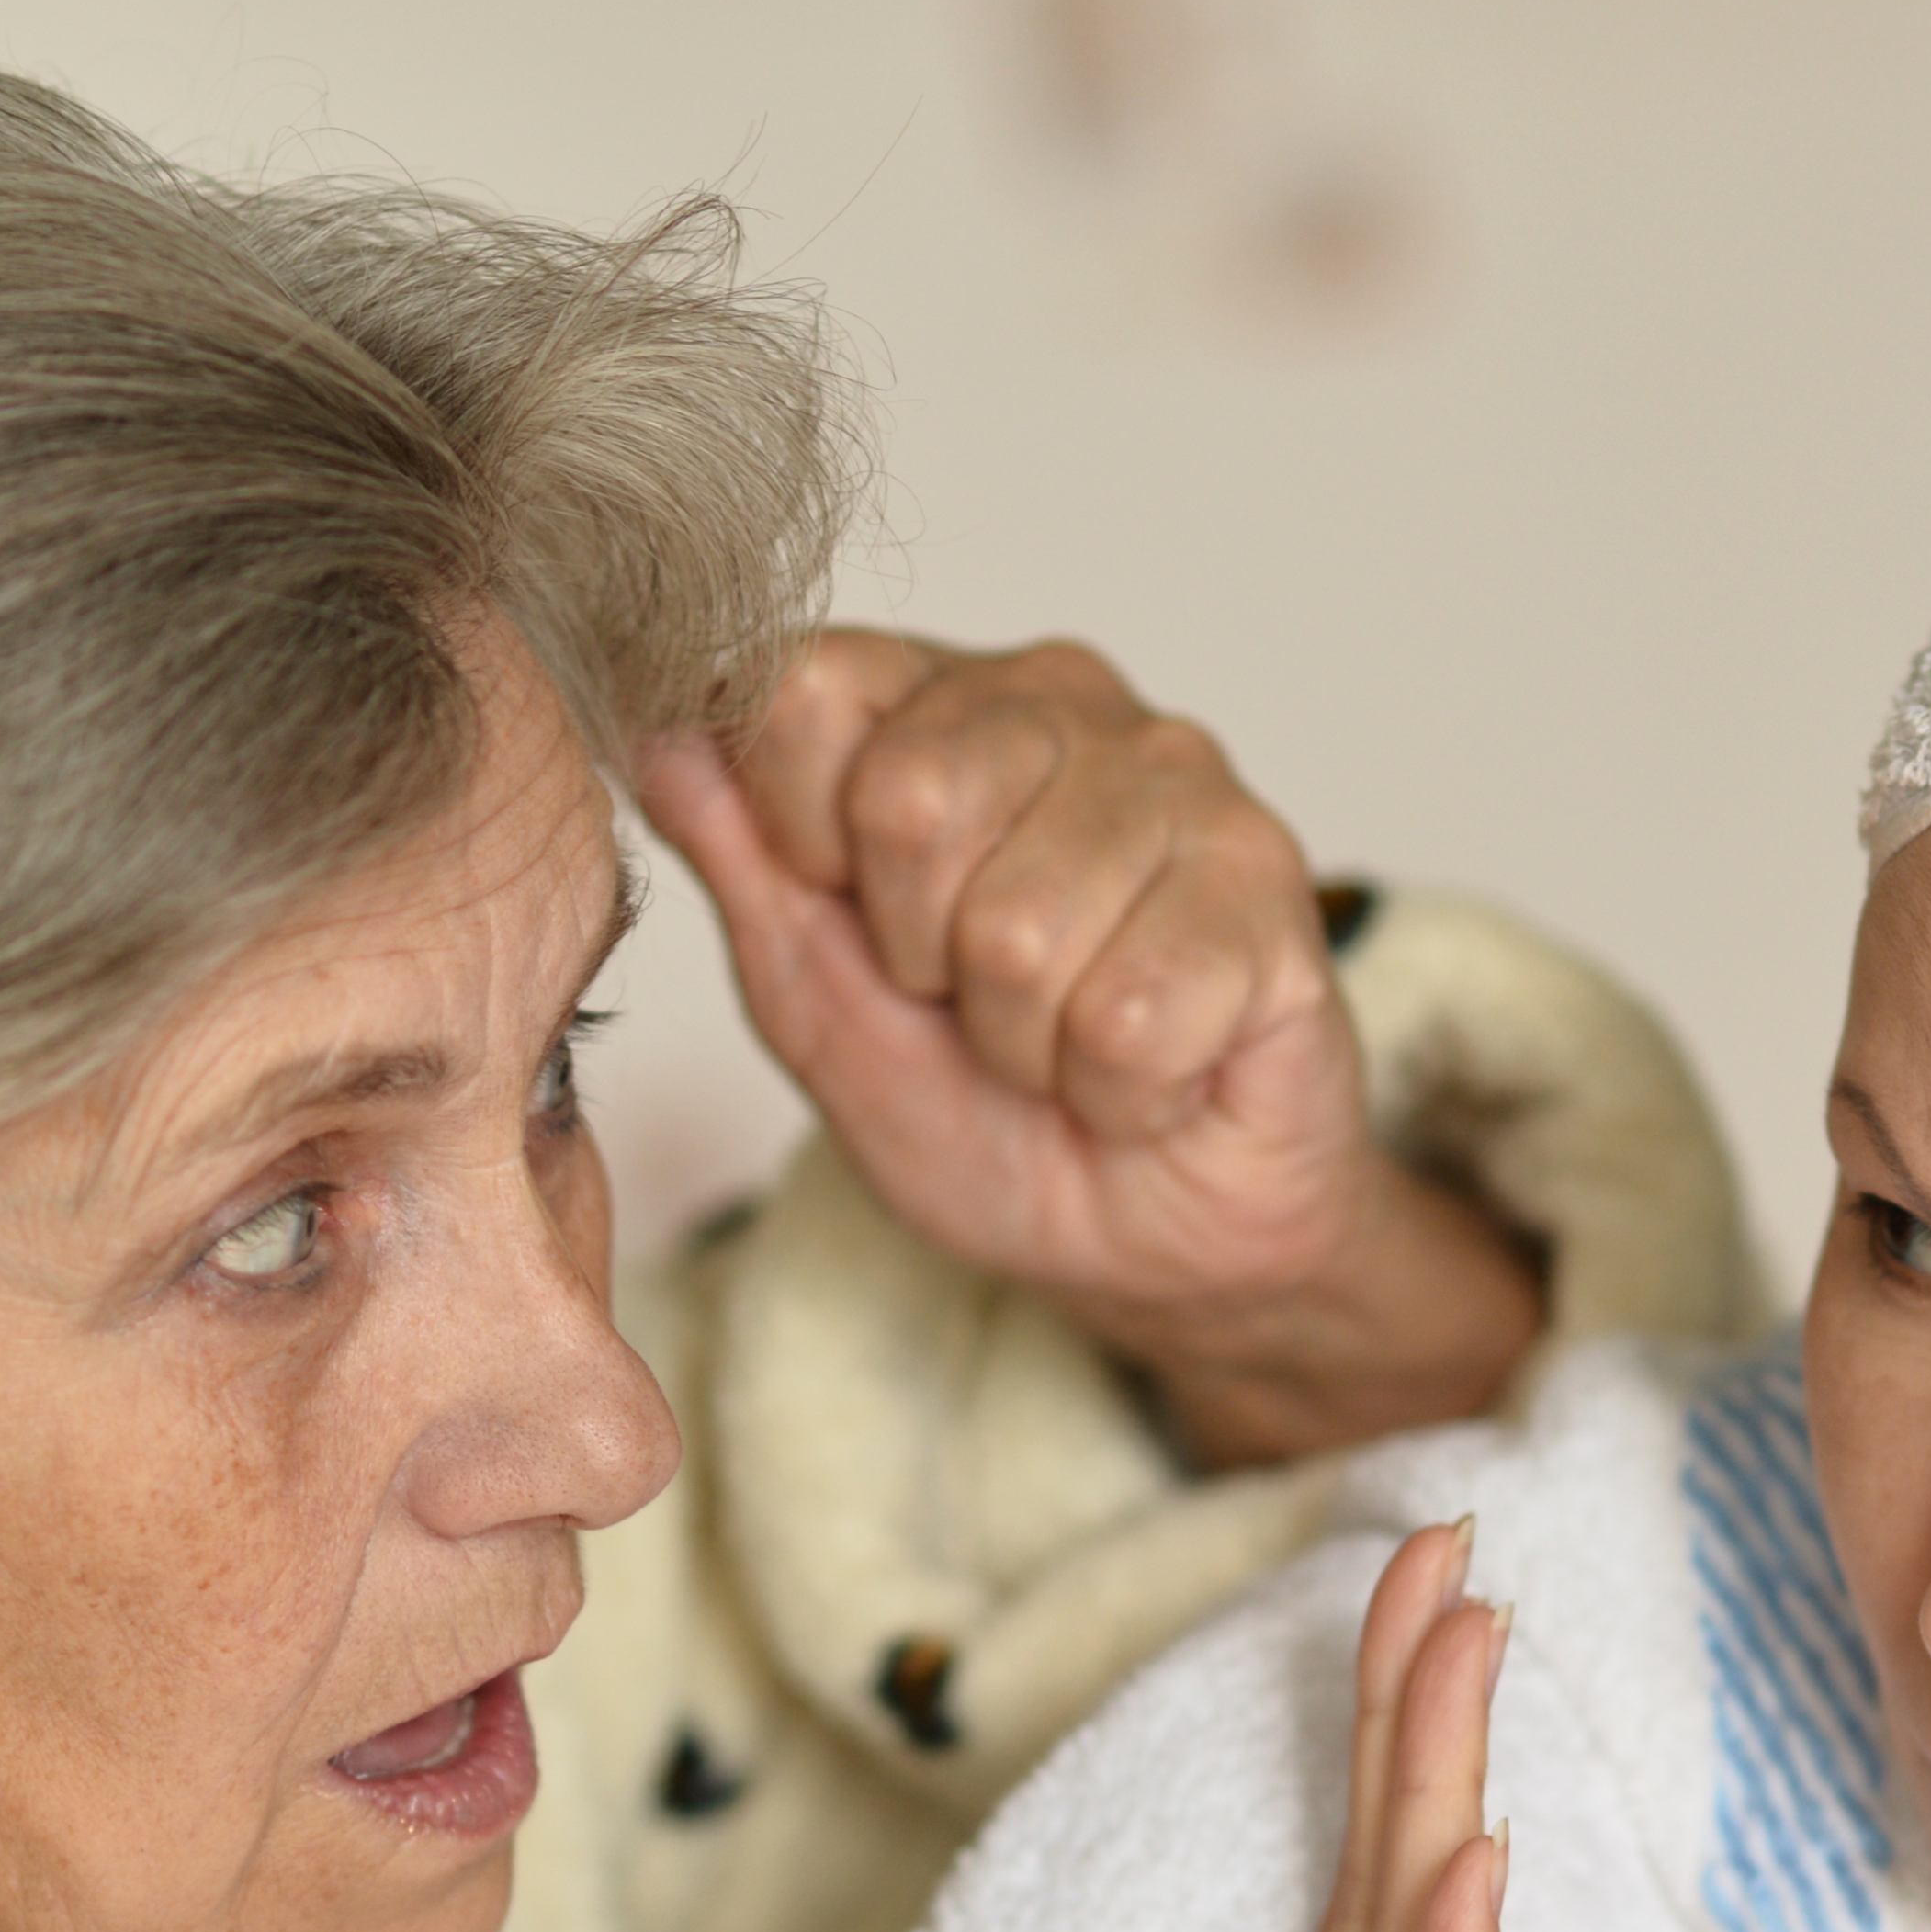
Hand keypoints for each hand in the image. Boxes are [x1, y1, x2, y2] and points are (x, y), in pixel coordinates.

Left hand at [640, 634, 1540, 1468]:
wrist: (1141, 1242)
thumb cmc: (982, 1111)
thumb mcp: (814, 1000)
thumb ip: (742, 860)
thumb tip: (656, 728)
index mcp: (938, 700)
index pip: (807, 690)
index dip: (803, 844)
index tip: (863, 929)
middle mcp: (1068, 705)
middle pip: (911, 803)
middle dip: (922, 959)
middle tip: (979, 1004)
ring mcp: (1187, 786)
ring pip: (1023, 930)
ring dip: (1025, 1042)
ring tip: (1066, 1045)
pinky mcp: (1273, 892)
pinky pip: (1131, 1015)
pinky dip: (1117, 1091)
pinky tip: (1150, 1076)